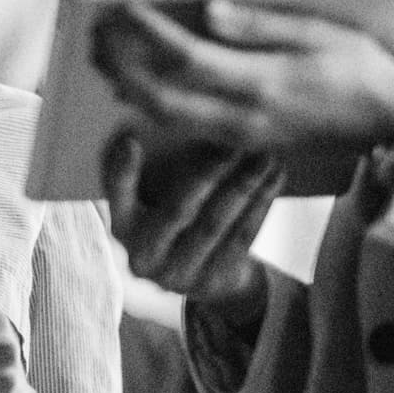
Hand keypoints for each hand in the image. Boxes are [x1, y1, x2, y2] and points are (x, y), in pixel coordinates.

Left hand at [93, 0, 393, 156]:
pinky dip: (151, 105)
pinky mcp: (242, 142)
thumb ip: (260, 23)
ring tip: (99, 58)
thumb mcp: (320, 34)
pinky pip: (184, 127)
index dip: (149, 33)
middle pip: (164, 95)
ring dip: (128, 87)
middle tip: (92, 36)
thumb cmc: (360, 69)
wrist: (391, 126)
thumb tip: (208, 8)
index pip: (189, 57)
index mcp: (265, 83)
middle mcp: (245, 115)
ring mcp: (241, 134)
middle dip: (122, 65)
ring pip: (168, 117)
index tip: (121, 7)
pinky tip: (131, 84)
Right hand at [101, 130, 279, 309]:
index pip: (118, 198)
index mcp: (122, 228)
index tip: (130, 139)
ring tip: (264, 152)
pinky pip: (242, 237)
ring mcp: (180, 275)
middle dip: (208, 173)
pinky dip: (261, 203)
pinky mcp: (216, 281)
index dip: (123, 172)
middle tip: (232, 141)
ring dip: (243, 185)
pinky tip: (275, 175)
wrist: (202, 275)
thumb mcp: (149, 197)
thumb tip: (159, 111)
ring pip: (216, 223)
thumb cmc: (172, 216)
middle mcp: (145, 257)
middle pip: (178, 211)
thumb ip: (148, 164)